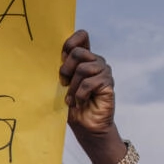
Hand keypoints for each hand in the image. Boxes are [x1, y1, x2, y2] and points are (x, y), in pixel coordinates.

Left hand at [59, 30, 115, 145]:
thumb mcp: (63, 85)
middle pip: (78, 53)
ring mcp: (103, 72)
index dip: (71, 42)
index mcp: (84, 59)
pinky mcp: (108, 83)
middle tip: (63, 85)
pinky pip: (89, 83)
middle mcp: (95, 62)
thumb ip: (62, 69)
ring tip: (72, 98)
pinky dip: (80, 95)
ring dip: (73, 87)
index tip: (62, 55)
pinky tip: (80, 102)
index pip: (82, 37)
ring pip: (83, 68)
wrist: (86, 127)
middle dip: (65, 70)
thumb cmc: (73, 106)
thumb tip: (55, 55)